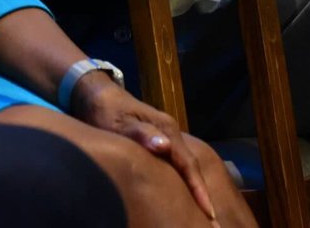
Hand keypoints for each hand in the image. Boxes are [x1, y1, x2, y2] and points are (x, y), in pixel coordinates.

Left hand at [70, 75, 253, 225]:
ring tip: (202, 214)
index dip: (198, 189)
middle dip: (202, 194)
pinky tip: (182, 194)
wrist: (97, 94)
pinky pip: (175, 164)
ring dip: (194, 188)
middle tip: (212, 222)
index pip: (188, 164)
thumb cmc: (107, 111)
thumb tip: (163, 147)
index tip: (209, 212)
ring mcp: (166, 137)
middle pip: (191, 167)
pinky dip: (182, 180)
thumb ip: (141, 133)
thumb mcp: (119, 123)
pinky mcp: (158, 140)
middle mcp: (171, 134)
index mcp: (167, 130)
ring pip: (185, 166)